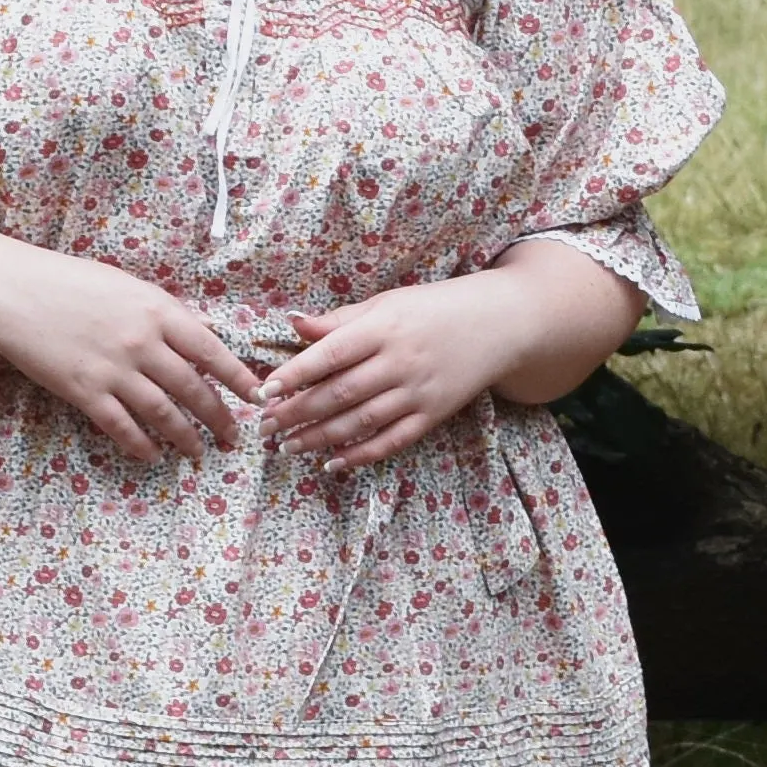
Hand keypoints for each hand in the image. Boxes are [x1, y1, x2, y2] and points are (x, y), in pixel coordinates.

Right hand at [0, 244, 262, 463]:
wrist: (14, 291)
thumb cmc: (70, 281)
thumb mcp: (127, 285)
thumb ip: (165, 312)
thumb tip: (202, 330)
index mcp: (158, 311)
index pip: (212, 351)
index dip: (238, 378)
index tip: (257, 396)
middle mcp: (143, 343)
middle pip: (193, 389)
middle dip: (218, 417)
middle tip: (233, 437)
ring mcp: (114, 370)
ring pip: (163, 414)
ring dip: (186, 438)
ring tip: (198, 453)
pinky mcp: (85, 392)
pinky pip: (122, 427)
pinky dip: (141, 445)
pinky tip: (153, 456)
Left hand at [258, 276, 533, 468]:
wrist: (501, 324)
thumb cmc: (434, 308)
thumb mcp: (387, 303)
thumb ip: (340, 320)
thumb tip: (293, 323)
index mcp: (384, 328)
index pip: (330, 354)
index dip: (295, 374)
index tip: (265, 390)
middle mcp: (400, 362)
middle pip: (340, 393)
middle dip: (298, 412)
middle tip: (265, 426)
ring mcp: (418, 392)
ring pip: (361, 421)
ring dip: (320, 437)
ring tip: (287, 446)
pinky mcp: (433, 415)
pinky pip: (392, 440)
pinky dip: (361, 455)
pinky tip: (332, 463)